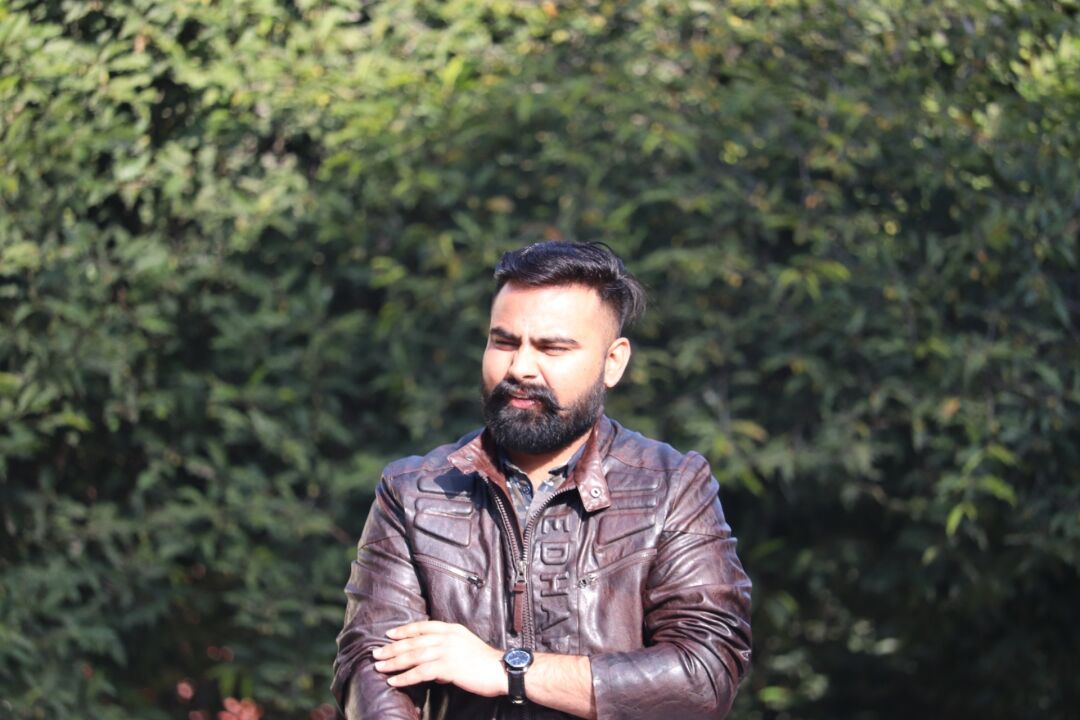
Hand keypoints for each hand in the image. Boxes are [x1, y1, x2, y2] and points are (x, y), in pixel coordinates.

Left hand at [372, 621, 506, 697]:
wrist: (501, 670)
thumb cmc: (484, 662)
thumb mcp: (465, 646)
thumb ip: (448, 650)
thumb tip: (432, 668)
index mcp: (451, 629)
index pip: (422, 626)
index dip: (404, 630)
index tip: (390, 634)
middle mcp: (447, 637)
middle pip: (413, 641)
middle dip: (392, 648)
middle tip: (377, 653)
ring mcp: (446, 651)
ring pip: (413, 656)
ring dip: (394, 663)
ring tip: (380, 668)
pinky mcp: (447, 667)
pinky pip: (420, 672)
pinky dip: (405, 677)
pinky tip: (395, 682)